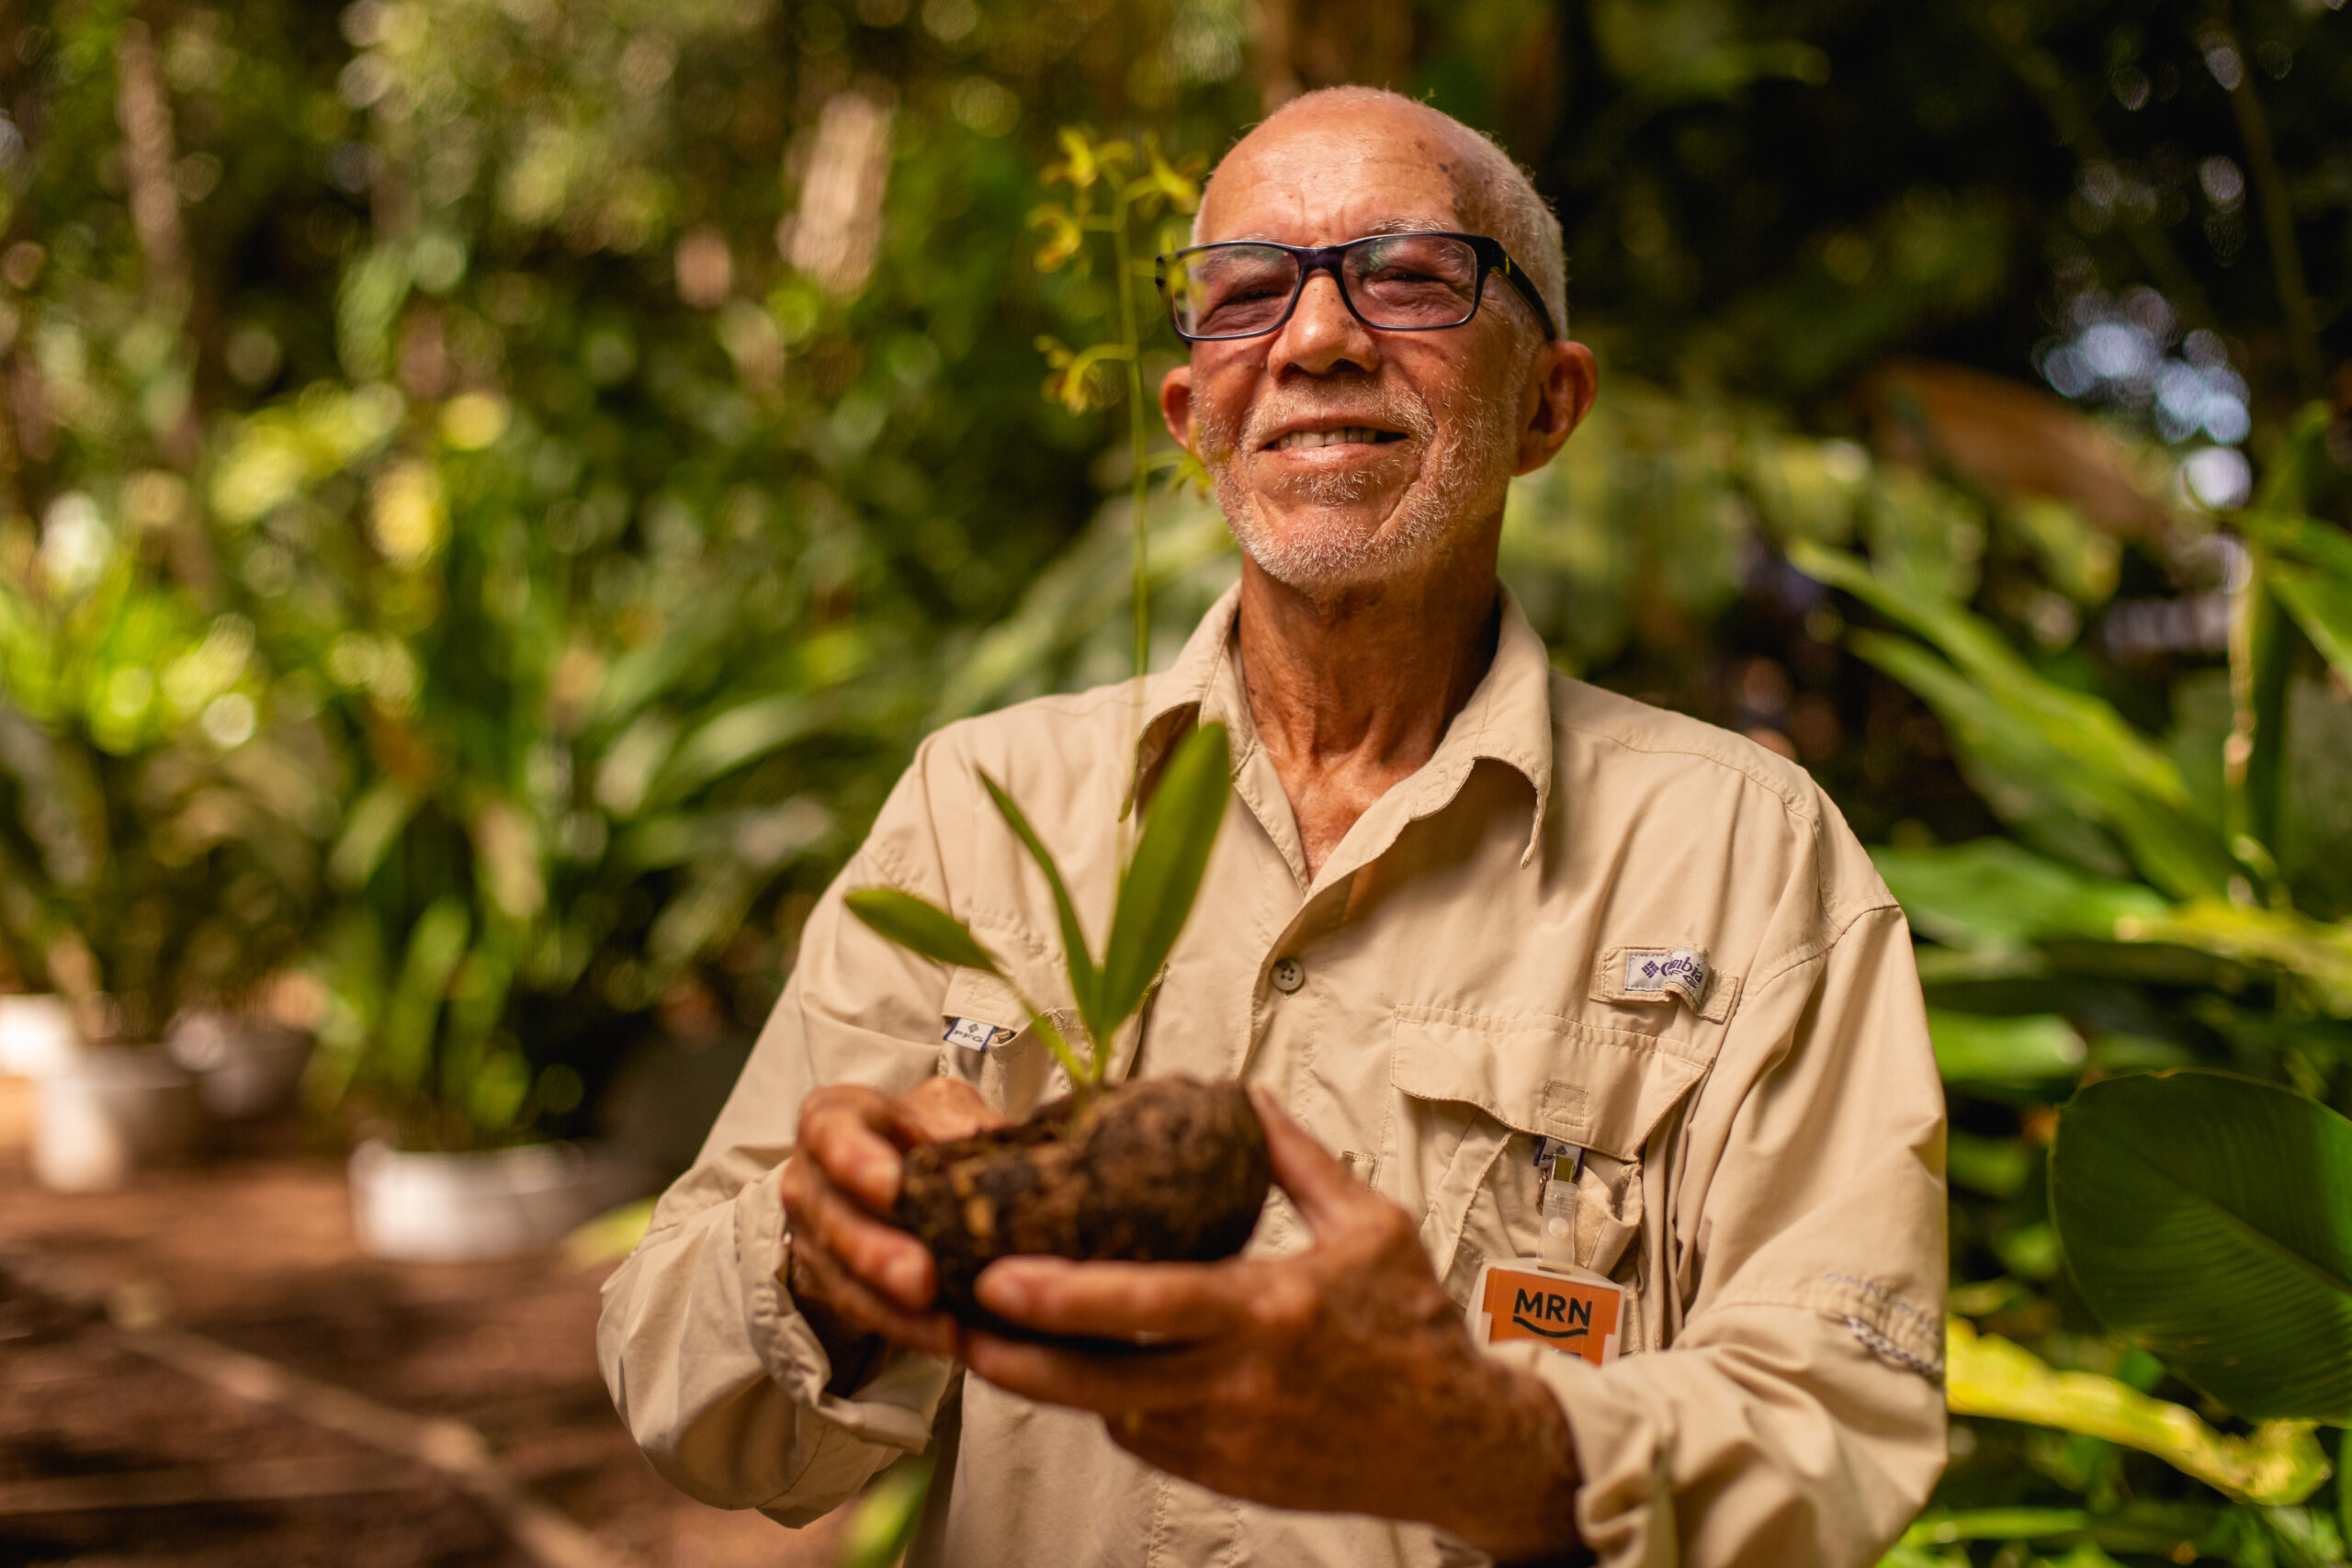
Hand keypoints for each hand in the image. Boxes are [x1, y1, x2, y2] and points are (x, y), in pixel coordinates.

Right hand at [779, 1077, 1004, 1369]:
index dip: (852, 1158)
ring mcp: (816, 1235)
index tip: (888, 1185)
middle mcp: (812, 1178)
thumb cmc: (922, 1134)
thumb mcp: (945, 1114)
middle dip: (876, 1252)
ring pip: (845, 1276)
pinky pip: (866, 1314)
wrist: (890, 1178)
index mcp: (836, 1118)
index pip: (830, 1130)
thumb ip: (971, 1127)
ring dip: (893, 1307)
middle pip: (834, 1217)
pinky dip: (908, 1330)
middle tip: (920, 1278)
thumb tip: (1016, 1152)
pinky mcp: (833, 1283)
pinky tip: (948, 1340)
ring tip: (944, 1327)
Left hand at [961, 1088, 1582, 1561]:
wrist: (1459, 1442)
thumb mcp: (1369, 1225)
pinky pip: (1144, 1441)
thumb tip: (1241, 1096)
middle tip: (952, 1320)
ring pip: (1110, 1415)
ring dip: (1051, 1381)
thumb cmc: (1414, 1327)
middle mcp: (1240, 1385)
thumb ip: (1296, 1160)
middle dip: (1015, 1354)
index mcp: (1272, 1312)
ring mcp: (1228, 1442)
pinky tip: (1087, 1370)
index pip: (1148, 1306)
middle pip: (1100, 1380)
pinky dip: (1112, 1407)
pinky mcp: (1227, 1478)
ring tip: (990, 1339)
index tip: (996, 1275)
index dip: (1062, 1297)